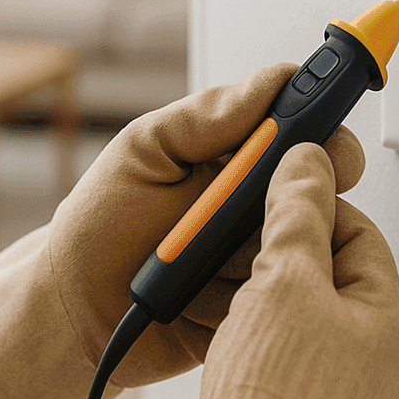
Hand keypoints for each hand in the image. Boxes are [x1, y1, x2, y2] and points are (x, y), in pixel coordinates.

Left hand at [48, 62, 364, 385]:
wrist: (77, 315)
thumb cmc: (98, 230)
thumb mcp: (141, 153)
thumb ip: (204, 117)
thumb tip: (270, 82)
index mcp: (235, 157)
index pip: (303, 125)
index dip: (320, 124)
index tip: (317, 131)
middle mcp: (256, 203)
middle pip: (321, 186)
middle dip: (304, 194)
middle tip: (254, 206)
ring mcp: (260, 255)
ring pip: (308, 243)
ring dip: (271, 249)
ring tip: (209, 262)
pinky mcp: (259, 306)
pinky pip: (288, 298)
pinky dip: (260, 296)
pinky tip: (216, 298)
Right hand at [200, 142, 398, 398]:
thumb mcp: (286, 277)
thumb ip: (296, 213)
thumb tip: (308, 165)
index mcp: (382, 321)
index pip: (360, 234)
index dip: (316, 204)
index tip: (278, 190)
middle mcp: (363, 357)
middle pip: (323, 272)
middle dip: (277, 249)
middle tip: (239, 238)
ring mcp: (328, 389)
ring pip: (291, 312)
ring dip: (253, 290)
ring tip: (219, 288)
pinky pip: (269, 351)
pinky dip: (240, 330)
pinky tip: (216, 334)